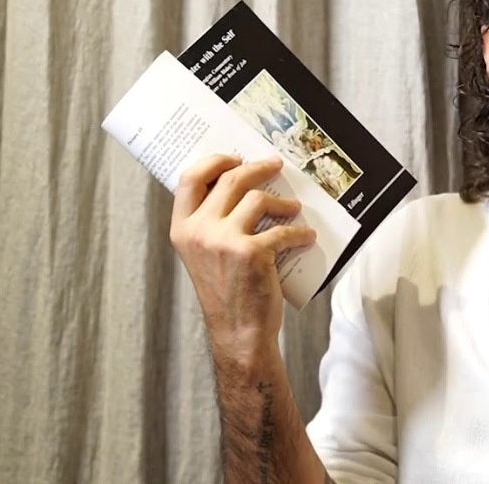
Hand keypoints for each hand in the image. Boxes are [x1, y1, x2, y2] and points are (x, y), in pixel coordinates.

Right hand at [169, 154, 316, 362]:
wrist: (238, 332)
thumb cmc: (227, 293)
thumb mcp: (204, 255)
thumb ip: (210, 225)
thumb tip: (238, 188)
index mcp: (182, 229)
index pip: (190, 179)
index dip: (215, 161)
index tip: (235, 157)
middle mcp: (199, 231)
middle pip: (230, 180)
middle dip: (257, 168)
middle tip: (275, 165)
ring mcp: (224, 240)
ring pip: (259, 199)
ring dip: (283, 202)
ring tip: (294, 209)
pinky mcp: (252, 252)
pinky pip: (283, 230)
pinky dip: (299, 233)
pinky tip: (306, 237)